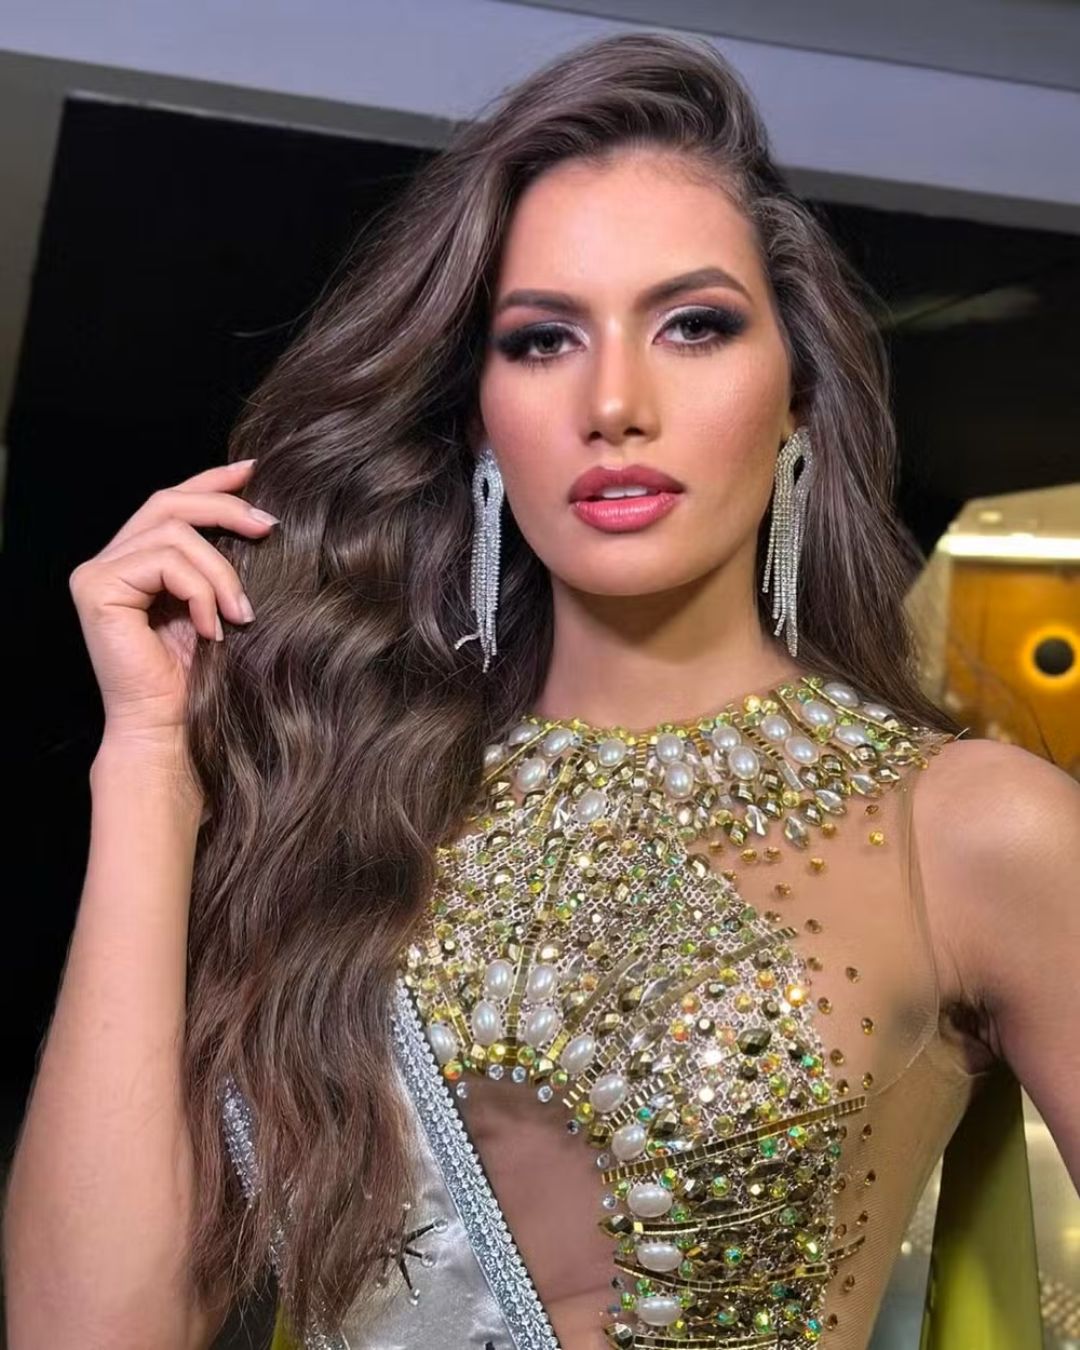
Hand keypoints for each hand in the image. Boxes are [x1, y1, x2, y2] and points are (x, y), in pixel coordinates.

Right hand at [69, 458, 276, 752]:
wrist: (171, 731)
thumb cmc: (200, 679)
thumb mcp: (221, 606)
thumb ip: (223, 562)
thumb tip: (262, 515)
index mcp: (137, 560)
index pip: (173, 502)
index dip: (213, 480)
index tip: (255, 469)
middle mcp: (111, 560)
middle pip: (170, 503)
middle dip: (226, 507)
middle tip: (271, 527)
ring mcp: (98, 572)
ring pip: (175, 534)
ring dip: (221, 572)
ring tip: (241, 614)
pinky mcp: (97, 588)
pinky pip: (165, 562)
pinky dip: (200, 592)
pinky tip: (212, 630)